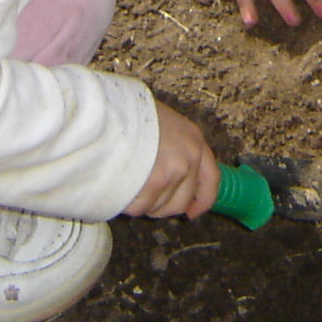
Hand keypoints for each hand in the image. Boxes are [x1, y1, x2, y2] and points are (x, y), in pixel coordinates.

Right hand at [124, 102, 222, 217]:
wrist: (109, 108)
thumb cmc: (129, 113)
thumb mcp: (162, 123)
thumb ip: (173, 149)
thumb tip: (172, 180)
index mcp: (194, 140)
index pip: (211, 179)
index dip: (203, 200)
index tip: (192, 212)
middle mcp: (190, 156)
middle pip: (181, 201)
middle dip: (162, 207)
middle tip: (143, 198)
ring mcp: (174, 170)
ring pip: (158, 206)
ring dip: (141, 202)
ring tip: (126, 182)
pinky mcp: (156, 181)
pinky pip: (140, 206)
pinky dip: (127, 203)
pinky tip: (118, 186)